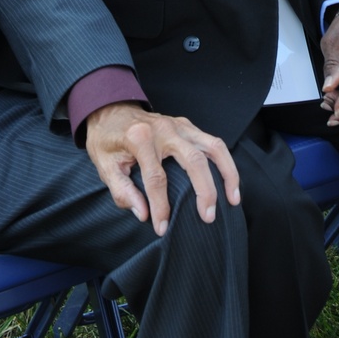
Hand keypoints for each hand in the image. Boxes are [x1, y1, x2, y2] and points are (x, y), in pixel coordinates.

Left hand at [85, 102, 240, 234]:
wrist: (110, 110)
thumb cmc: (107, 140)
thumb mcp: (105, 167)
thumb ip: (123, 192)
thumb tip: (144, 215)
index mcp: (140, 138)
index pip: (157, 178)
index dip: (160, 206)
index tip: (162, 228)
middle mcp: (165, 129)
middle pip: (194, 160)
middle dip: (205, 191)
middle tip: (209, 217)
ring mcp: (180, 124)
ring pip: (213, 146)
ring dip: (227, 173)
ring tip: (233, 199)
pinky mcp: (188, 125)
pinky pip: (212, 142)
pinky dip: (224, 162)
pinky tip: (228, 180)